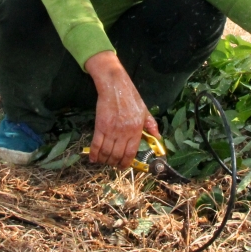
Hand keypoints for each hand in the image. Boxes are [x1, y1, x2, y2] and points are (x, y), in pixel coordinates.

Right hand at [86, 51, 158, 167]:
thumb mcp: (144, 110)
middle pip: (117, 155)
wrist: (115, 85)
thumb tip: (158, 137)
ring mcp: (111, 130)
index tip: (123, 166)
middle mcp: (124, 132)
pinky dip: (94, 153)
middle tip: (112, 164)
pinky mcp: (100, 125)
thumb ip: (151, 125)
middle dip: (114, 163)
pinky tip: (93, 158)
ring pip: (106, 152)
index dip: (126, 163)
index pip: (131, 152)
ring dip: (104, 160)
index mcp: (136, 129)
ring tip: (103, 161)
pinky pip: (96, 144)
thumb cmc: (130, 96)